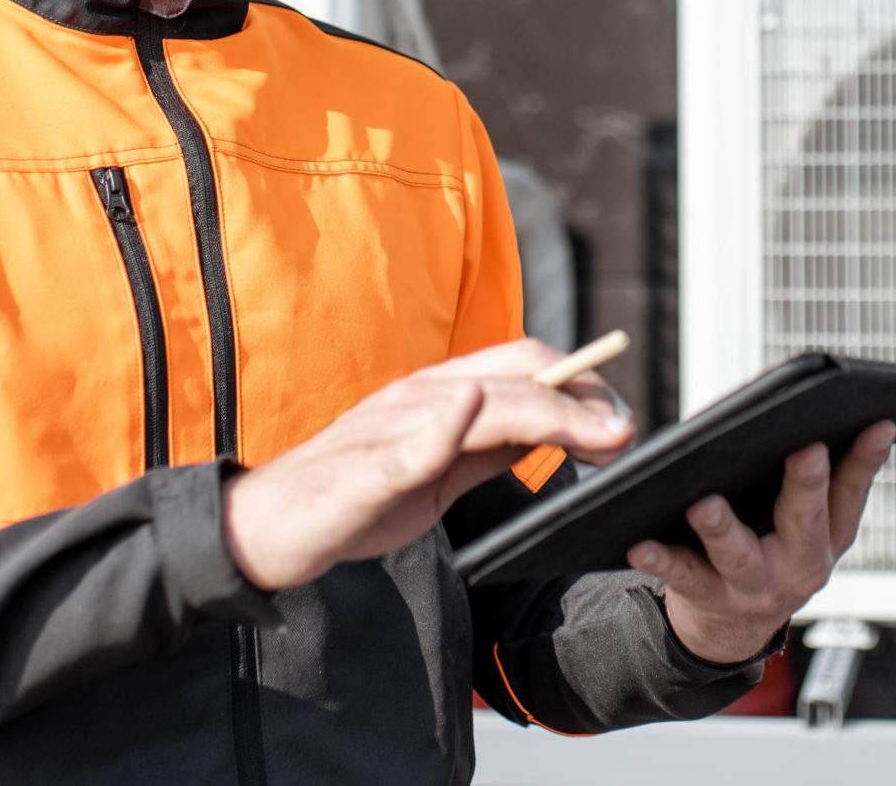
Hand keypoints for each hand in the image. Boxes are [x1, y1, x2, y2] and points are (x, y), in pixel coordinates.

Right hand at [223, 339, 632, 590]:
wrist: (268, 529)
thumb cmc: (350, 500)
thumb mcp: (438, 471)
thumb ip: (489, 449)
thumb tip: (555, 433)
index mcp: (439, 395)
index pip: (524, 366)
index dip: (581, 383)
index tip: (622, 418)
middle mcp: (419, 396)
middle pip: (516, 376)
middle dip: (582, 399)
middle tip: (627, 432)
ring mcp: (391, 427)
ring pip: (480, 403)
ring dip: (546, 413)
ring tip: (596, 434)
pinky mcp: (364, 468)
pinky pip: (406, 445)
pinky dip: (441, 427)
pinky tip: (470, 415)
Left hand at [627, 420, 895, 665]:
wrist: (731, 629)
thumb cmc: (767, 548)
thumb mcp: (803, 522)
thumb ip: (803, 474)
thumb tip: (776, 403)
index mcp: (829, 533)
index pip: (853, 488)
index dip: (868, 456)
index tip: (878, 423)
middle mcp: (801, 562)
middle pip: (804, 519)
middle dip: (807, 484)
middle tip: (807, 452)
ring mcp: (756, 584)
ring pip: (739, 554)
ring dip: (722, 528)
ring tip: (703, 506)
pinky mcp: (709, 596)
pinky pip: (684, 575)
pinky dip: (661, 559)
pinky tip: (641, 544)